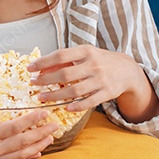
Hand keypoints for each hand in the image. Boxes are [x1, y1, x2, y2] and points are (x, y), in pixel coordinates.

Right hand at [0, 94, 58, 158]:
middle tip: (56, 125)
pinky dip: (27, 157)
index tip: (44, 113)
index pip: (13, 128)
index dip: (30, 120)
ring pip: (20, 153)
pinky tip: (36, 153)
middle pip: (22, 142)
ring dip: (37, 145)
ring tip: (51, 137)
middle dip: (40, 133)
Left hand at [29, 45, 158, 121]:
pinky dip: (76, 106)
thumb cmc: (99, 60)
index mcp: (86, 51)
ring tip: (41, 97)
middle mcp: (94, 65)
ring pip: (74, 91)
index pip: (61, 55)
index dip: (43, 62)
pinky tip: (65, 107)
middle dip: (46, 80)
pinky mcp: (107, 93)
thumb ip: (64, 60)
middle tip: (33, 83)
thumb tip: (42, 68)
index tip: (30, 68)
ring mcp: (101, 80)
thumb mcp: (84, 54)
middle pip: (65, 75)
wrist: (127, 70)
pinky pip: (89, 102)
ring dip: (55, 95)